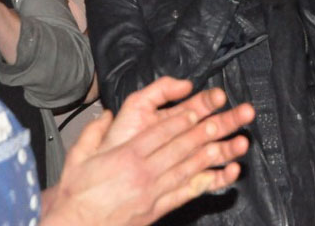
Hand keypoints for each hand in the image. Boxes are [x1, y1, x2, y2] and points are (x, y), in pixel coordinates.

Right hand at [42, 78, 253, 225]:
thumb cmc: (74, 193)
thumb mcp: (77, 156)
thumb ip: (94, 132)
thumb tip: (107, 114)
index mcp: (126, 155)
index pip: (162, 131)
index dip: (186, 116)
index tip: (204, 104)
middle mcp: (144, 173)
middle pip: (183, 146)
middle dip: (211, 128)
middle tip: (232, 116)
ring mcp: (153, 193)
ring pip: (190, 168)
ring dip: (217, 154)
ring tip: (239, 142)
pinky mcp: (157, 210)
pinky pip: (187, 194)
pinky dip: (208, 184)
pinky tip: (226, 175)